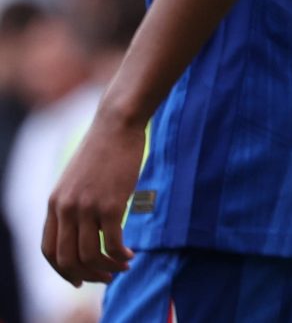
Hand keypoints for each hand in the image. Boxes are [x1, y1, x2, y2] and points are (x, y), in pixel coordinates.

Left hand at [42, 107, 144, 285]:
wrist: (117, 124)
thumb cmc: (103, 149)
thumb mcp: (77, 180)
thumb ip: (74, 204)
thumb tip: (83, 229)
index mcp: (54, 204)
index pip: (49, 251)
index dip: (63, 271)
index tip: (80, 279)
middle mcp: (66, 209)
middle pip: (67, 259)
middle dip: (86, 275)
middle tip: (105, 278)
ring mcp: (87, 207)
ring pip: (90, 254)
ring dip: (107, 268)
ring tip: (123, 267)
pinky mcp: (111, 204)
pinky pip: (112, 242)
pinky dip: (121, 255)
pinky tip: (131, 254)